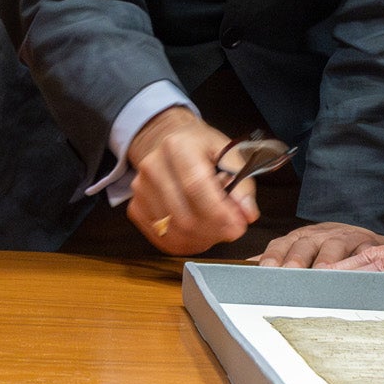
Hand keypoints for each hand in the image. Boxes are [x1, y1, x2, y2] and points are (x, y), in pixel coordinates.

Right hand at [128, 108, 256, 255]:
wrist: (167, 139)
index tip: (239, 226)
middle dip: (214, 231)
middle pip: (184, 216)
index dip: (219, 213)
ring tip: (218, 229)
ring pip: (175, 233)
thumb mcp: (228, 153)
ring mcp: (140, 190)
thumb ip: (242, 182)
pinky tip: (201, 233)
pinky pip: (163, 240)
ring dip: (203, 239)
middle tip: (233, 229)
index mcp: (177, 146)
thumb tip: (247, 213)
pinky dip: (187, 243)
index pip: (196, 187)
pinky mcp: (136, 208)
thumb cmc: (200, 147)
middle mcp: (152, 167)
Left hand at [254, 222, 383, 268]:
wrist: (363, 237)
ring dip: (327, 259)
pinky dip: (360, 260)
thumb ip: (276, 258)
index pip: (281, 244)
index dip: (273, 256)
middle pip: (305, 245)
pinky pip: (364, 251)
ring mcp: (344, 238)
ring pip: (334, 246)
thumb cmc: (326, 247)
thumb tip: (245, 267)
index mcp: (300, 237)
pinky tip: (355, 272)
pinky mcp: (367, 244)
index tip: (265, 269)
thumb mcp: (300, 249)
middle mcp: (320, 235)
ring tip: (321, 272)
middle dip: (297, 258)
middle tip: (290, 272)